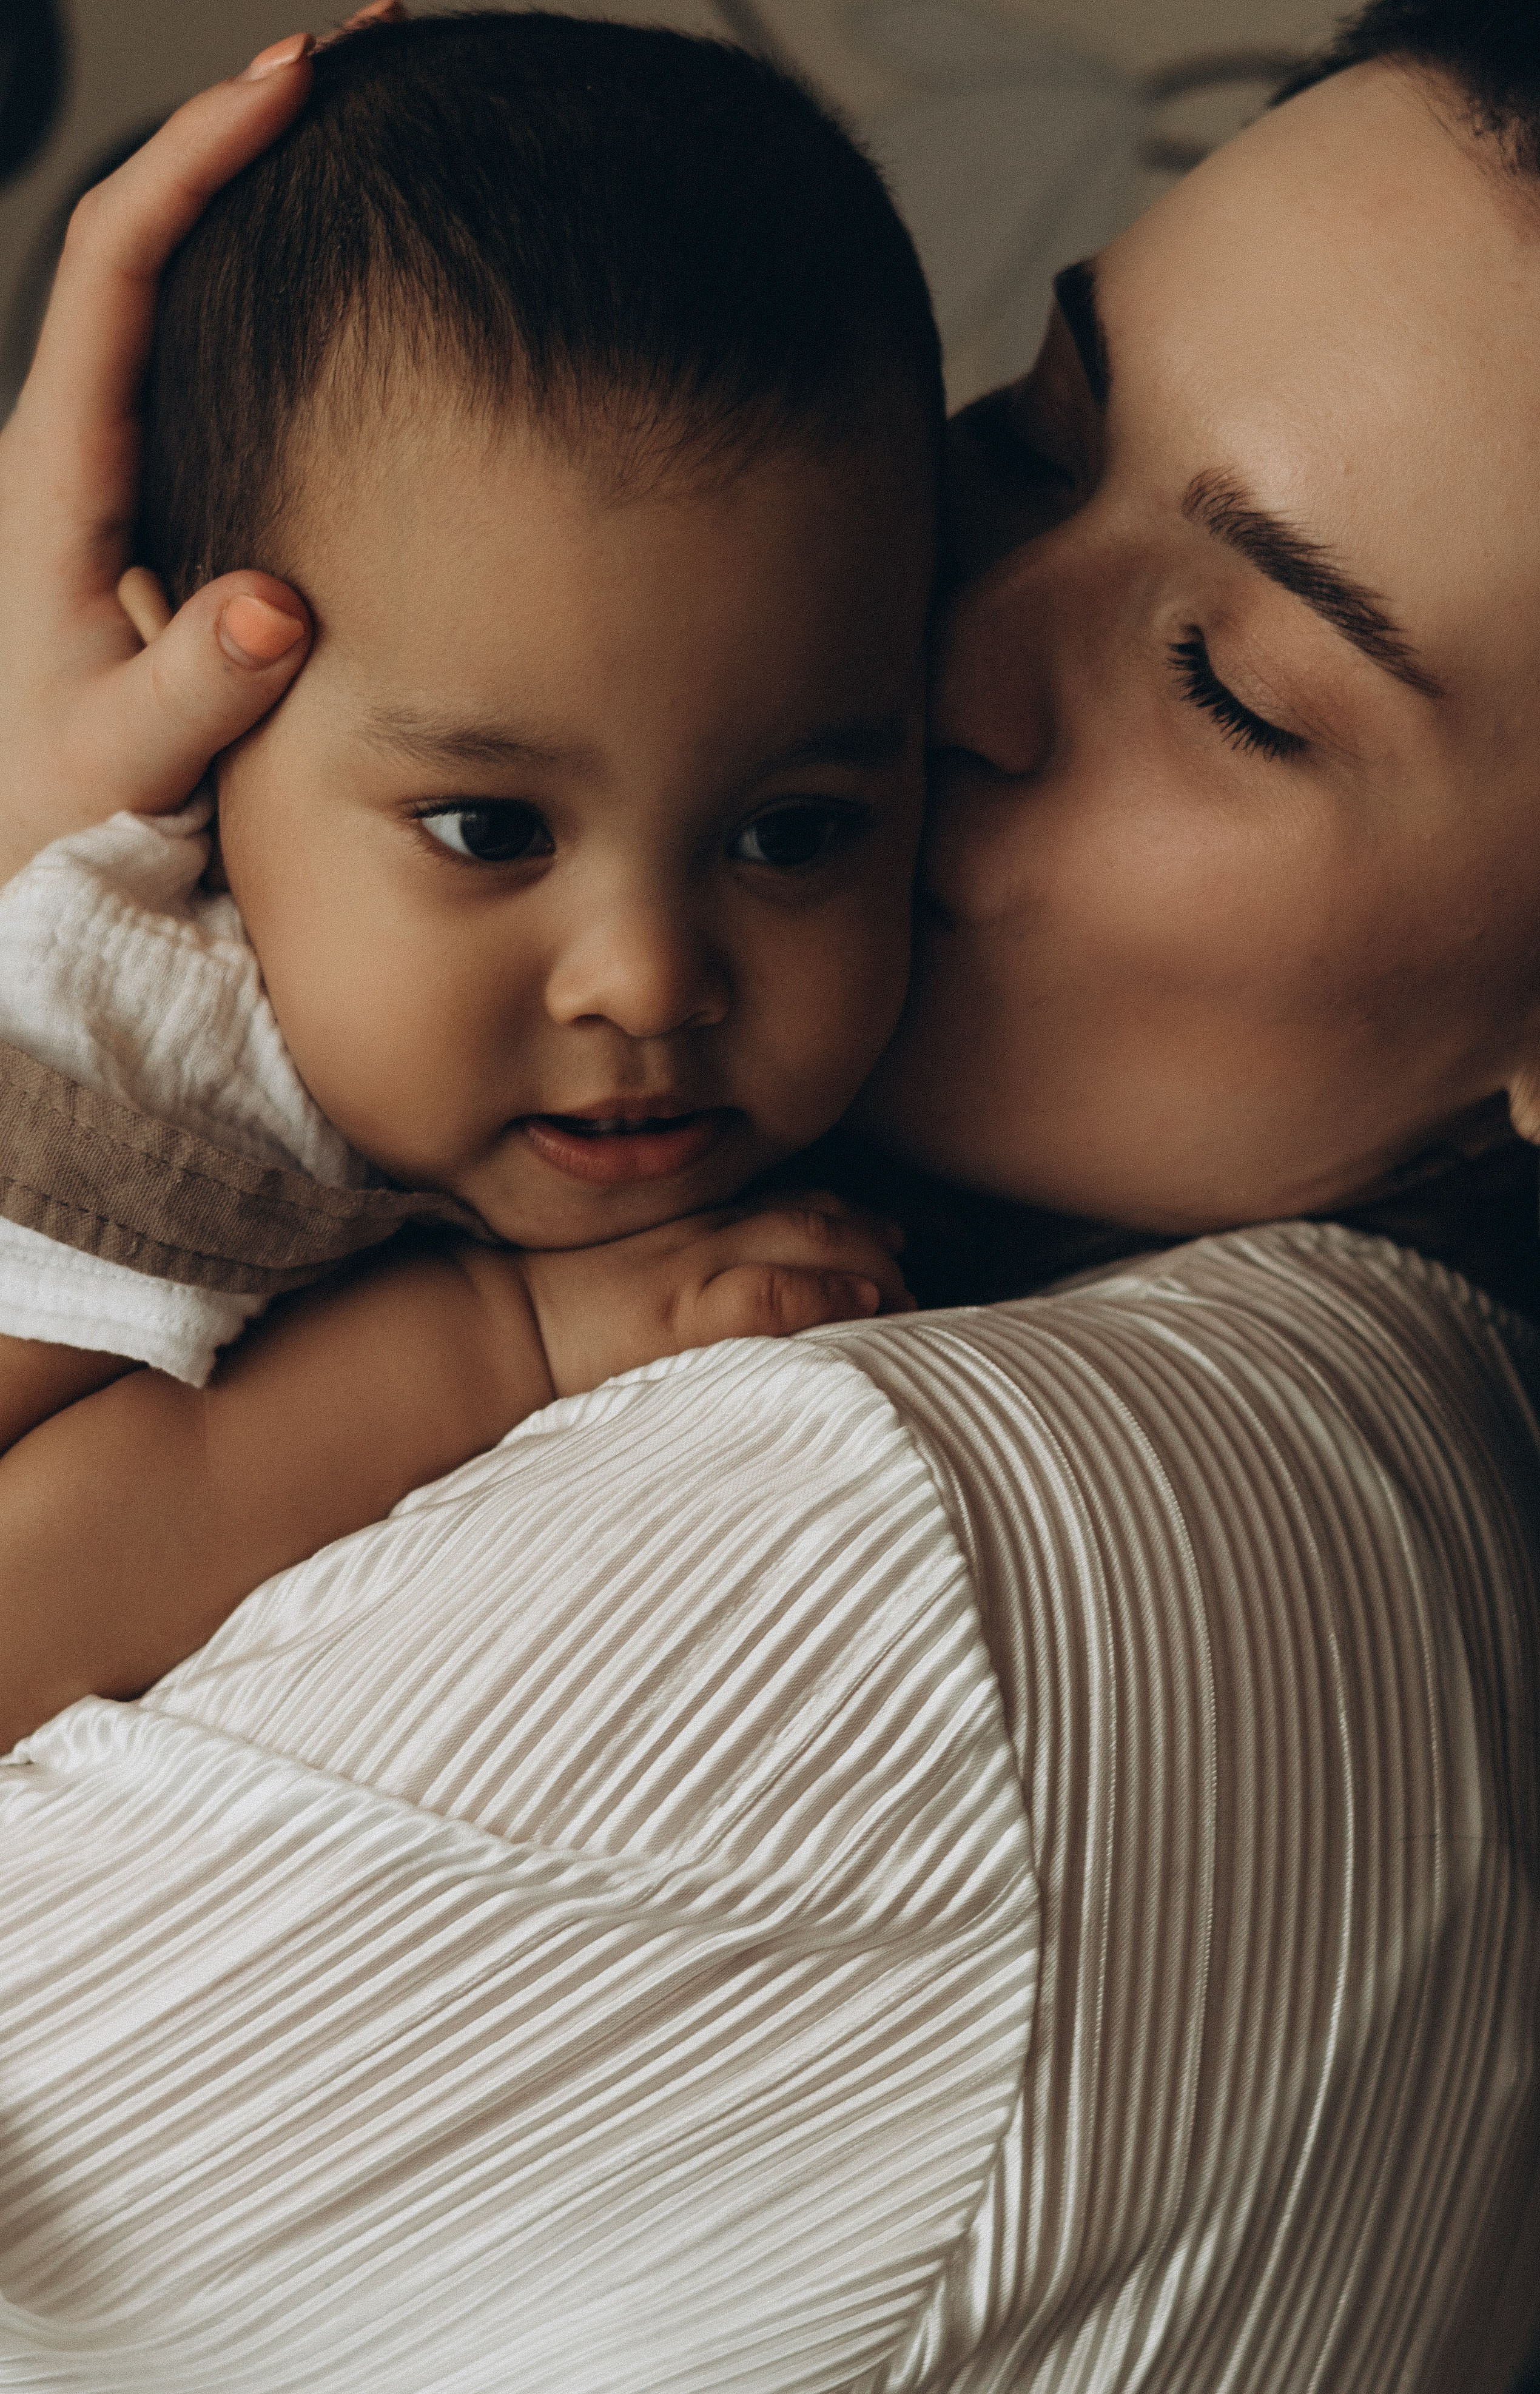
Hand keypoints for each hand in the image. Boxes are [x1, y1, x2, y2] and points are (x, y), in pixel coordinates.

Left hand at [0, 28, 355, 881]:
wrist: (10, 844)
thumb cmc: (50, 808)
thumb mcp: (117, 765)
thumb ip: (190, 695)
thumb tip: (275, 606)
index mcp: (53, 476)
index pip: (116, 264)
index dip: (199, 157)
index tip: (293, 80)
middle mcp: (70, 445)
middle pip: (148, 233)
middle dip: (247, 129)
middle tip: (369, 54)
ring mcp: (105, 466)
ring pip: (177, 289)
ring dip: (265, 199)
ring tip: (378, 133)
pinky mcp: (144, 501)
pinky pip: (201, 359)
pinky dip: (273, 290)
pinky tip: (348, 281)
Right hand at [507, 1193, 914, 1399]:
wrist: (496, 1332)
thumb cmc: (557, 1318)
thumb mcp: (628, 1281)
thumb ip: (681, 1276)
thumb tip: (729, 1306)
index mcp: (686, 1224)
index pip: (782, 1199)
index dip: (845, 1214)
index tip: (886, 1232)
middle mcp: (699, 1233)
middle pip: (810, 1212)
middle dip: (872, 1238)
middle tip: (912, 1274)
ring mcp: (692, 1268)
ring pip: (805, 1239)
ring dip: (869, 1263)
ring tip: (907, 1295)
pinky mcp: (681, 1314)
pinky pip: (768, 1292)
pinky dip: (824, 1292)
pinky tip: (865, 1305)